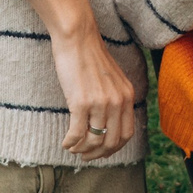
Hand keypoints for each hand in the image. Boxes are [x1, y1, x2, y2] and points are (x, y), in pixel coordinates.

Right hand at [26, 0, 137, 159]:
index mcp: (127, 96)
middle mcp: (117, 101)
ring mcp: (100, 103)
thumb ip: (115, 97)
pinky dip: (70, 143)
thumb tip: (107, 121)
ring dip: (82, 150)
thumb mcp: (112, 78)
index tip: (101, 151)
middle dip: (97, 154)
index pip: (127, 134)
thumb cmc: (90, 55)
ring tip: (73, 149)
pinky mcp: (80, 102)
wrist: (77, 36)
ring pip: (94, 140)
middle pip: (111, 142)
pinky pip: (77, 133)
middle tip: (85, 156)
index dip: (113, 148)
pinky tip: (65, 143)